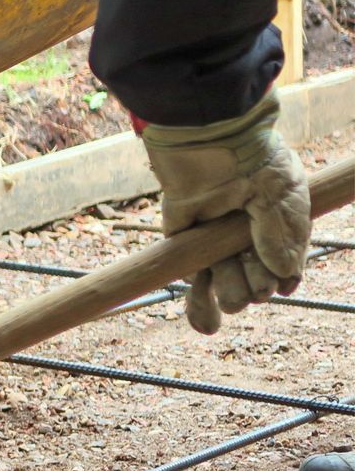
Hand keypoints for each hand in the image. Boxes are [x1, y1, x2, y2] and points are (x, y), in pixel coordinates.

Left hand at [144, 95, 310, 334]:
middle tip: (253, 272)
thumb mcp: (282, 196)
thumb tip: (284, 277)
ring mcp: (217, 245)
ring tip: (232, 287)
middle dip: (256, 287)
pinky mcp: (186, 246)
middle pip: (257, 285)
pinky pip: (194, 284)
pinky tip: (207, 328)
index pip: (284, 270)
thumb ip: (283, 237)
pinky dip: (200, 309)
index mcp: (279, 228)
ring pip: (229, 290)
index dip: (281, 282)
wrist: (209, 142)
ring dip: (233, 296)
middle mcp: (249, 240)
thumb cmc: (255, 163)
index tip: (280, 284)